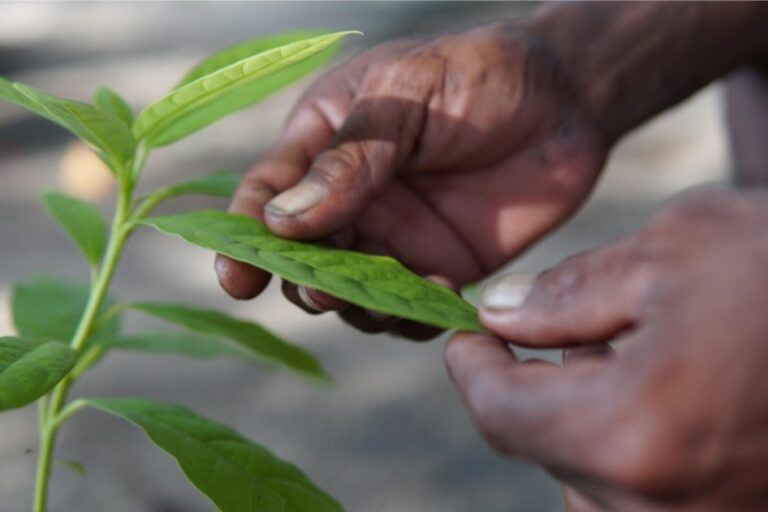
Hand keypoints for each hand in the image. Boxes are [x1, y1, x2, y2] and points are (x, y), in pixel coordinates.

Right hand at [216, 22, 607, 338]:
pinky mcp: (440, 266)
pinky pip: (410, 311)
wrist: (568, 98)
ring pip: (351, 295)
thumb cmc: (479, 74)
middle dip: (306, 281)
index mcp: (324, 141)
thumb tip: (281, 222)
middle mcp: (351, 197)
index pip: (267, 193)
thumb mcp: (405, 96)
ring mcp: (394, 236)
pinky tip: (442, 296)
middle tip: (325, 288)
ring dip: (358, 308)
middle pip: (302, 257)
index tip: (236, 279)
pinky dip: (414, 318)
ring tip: (387, 298)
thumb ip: (350, 157)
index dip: (244, 239)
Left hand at [446, 188, 767, 509]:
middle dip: (546, 383)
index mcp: (632, 434)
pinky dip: (639, 441)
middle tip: (597, 327)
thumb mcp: (674, 250)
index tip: (466, 337)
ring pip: (593, 472)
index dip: (472, 368)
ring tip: (663, 357)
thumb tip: (500, 316)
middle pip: (544, 447)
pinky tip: (691, 392)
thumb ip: (567, 293)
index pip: (499, 414)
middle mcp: (660, 510)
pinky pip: (644, 492)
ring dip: (596, 414)